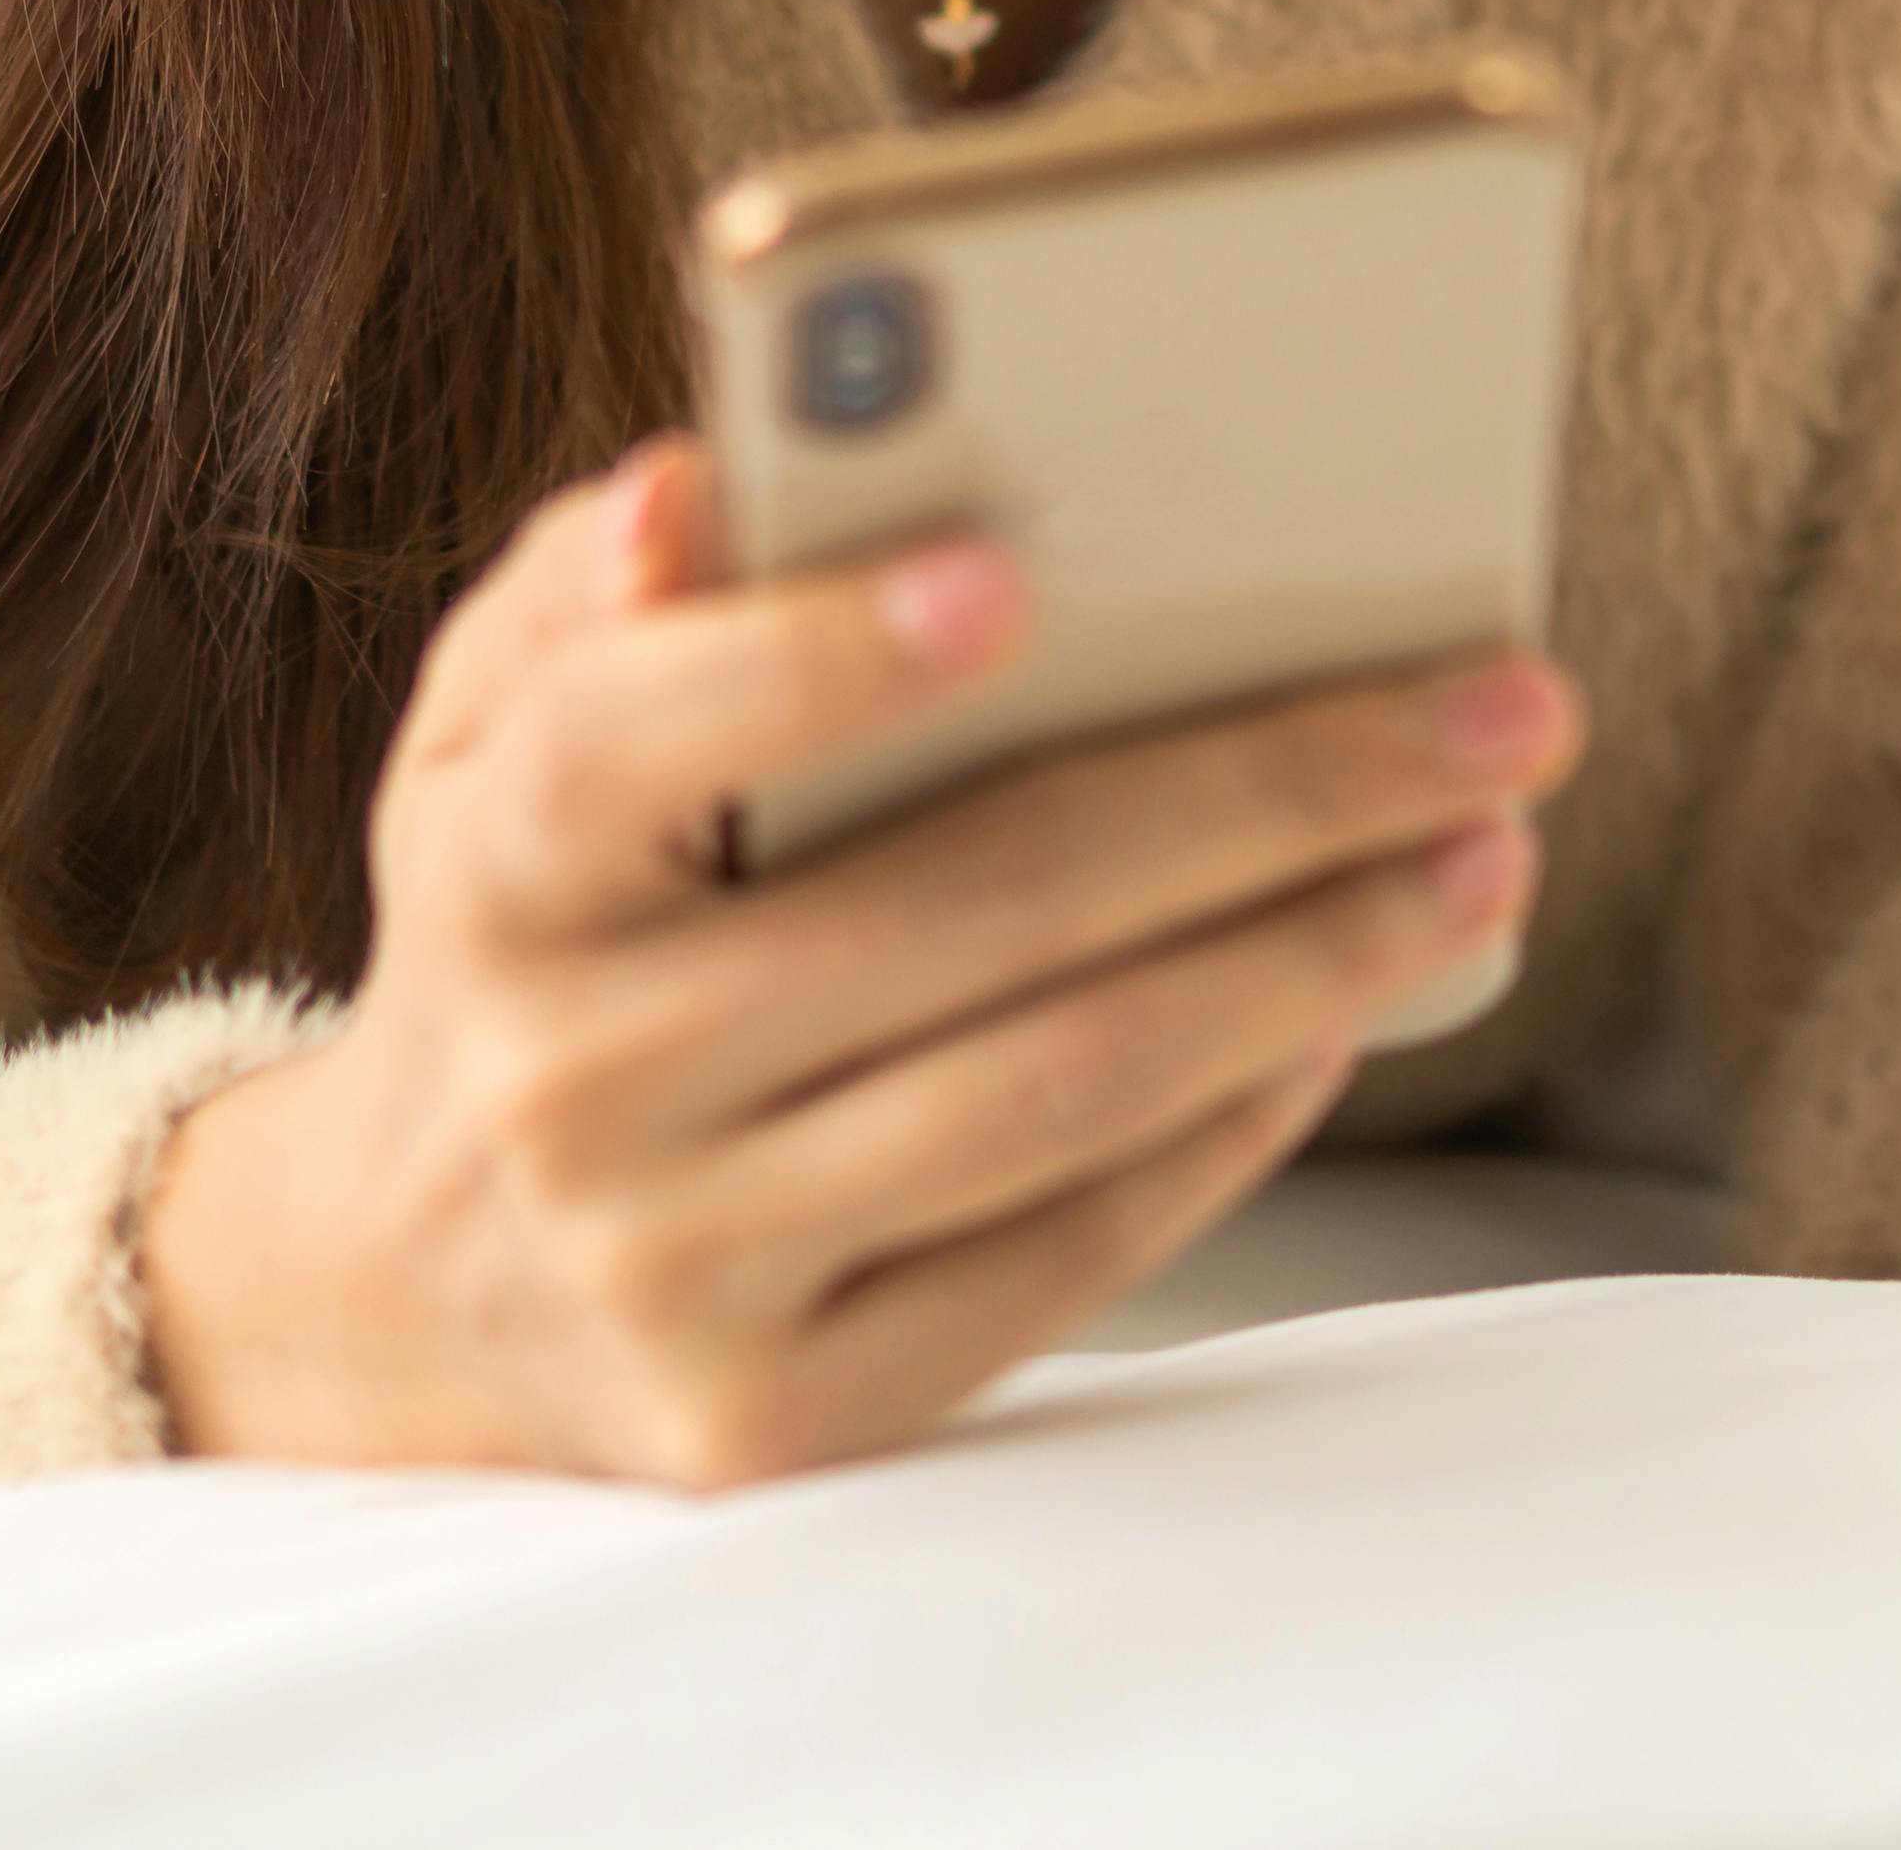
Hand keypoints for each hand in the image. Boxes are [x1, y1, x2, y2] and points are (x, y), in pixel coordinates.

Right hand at [134, 437, 1580, 1489]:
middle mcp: (575, 1082)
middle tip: (1497, 703)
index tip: (1016, 572)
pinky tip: (1342, 1012)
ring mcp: (682, 1267)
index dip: (816, 655)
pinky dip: (1227, 1126)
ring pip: (1054, 1091)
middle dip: (1270, 788)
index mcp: (498, 875)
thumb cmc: (523, 930)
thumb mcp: (485, 744)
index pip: (633, 738)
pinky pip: (1057, 1258)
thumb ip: (590, 597)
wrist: (404, 1290)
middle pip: (967, 910)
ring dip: (1309, 961)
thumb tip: (690, 484)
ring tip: (1482, 853)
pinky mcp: (785, 1416)